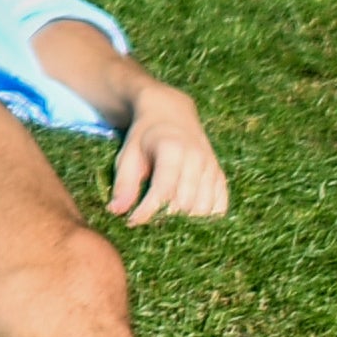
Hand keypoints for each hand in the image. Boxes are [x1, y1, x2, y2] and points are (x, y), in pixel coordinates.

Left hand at [101, 78, 228, 224]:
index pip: (163, 190)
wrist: (170, 114)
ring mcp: (212, 167)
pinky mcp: (220, 176)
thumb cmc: (145, 137)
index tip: (132, 221)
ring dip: (185, 220)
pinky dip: (205, 217)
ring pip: (204, 209)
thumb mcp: (128, 154)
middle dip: (165, 217)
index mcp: (172, 149)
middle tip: (149, 219)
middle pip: (185, 204)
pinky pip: (219, 207)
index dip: (147, 211)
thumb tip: (116, 211)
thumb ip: (124, 183)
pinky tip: (187, 213)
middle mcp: (197, 158)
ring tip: (166, 216)